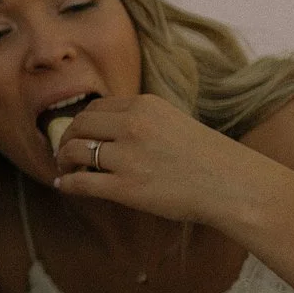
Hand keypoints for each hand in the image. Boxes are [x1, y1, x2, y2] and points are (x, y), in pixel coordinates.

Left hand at [53, 93, 251, 224]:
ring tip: (65, 170)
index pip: (96, 107)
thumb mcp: (173, 122)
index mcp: (145, 105)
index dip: (82, 122)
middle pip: (80, 125)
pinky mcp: (126, 187)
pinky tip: (64, 186)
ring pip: (75, 151)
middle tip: (65, 152)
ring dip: (64, 161)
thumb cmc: (207, 158)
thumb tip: (108, 132)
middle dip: (67, 139)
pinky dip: (67, 184)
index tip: (78, 134)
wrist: (230, 185)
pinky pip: (81, 182)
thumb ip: (142, 121)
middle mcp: (132, 125)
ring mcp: (127, 156)